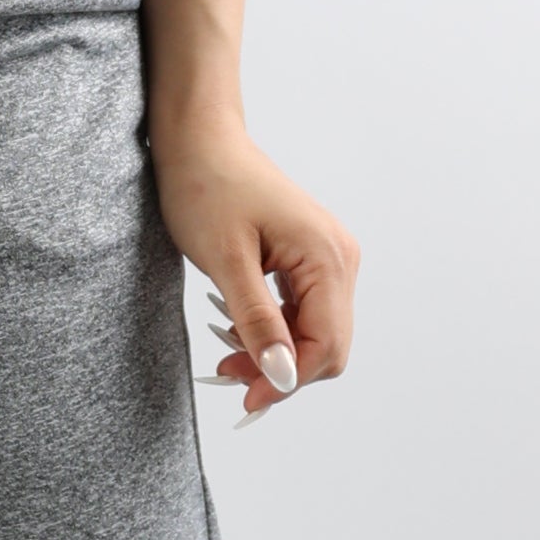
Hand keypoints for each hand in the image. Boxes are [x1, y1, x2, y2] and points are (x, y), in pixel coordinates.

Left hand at [156, 118, 359, 419]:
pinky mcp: (311, 258)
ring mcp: (329, 258)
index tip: (245, 399)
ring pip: (316, 332)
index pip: (326, 345)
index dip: (288, 381)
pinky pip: (304, 312)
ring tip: (227, 355)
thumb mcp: (226, 261)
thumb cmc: (207, 187)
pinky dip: (275, 331)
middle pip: (328, 345)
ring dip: (277, 353)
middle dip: (283, 370)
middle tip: (229, 376)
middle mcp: (340, 259)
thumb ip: (256, 321)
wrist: (199, 140)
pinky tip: (239, 331)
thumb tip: (281, 376)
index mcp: (327, 257)